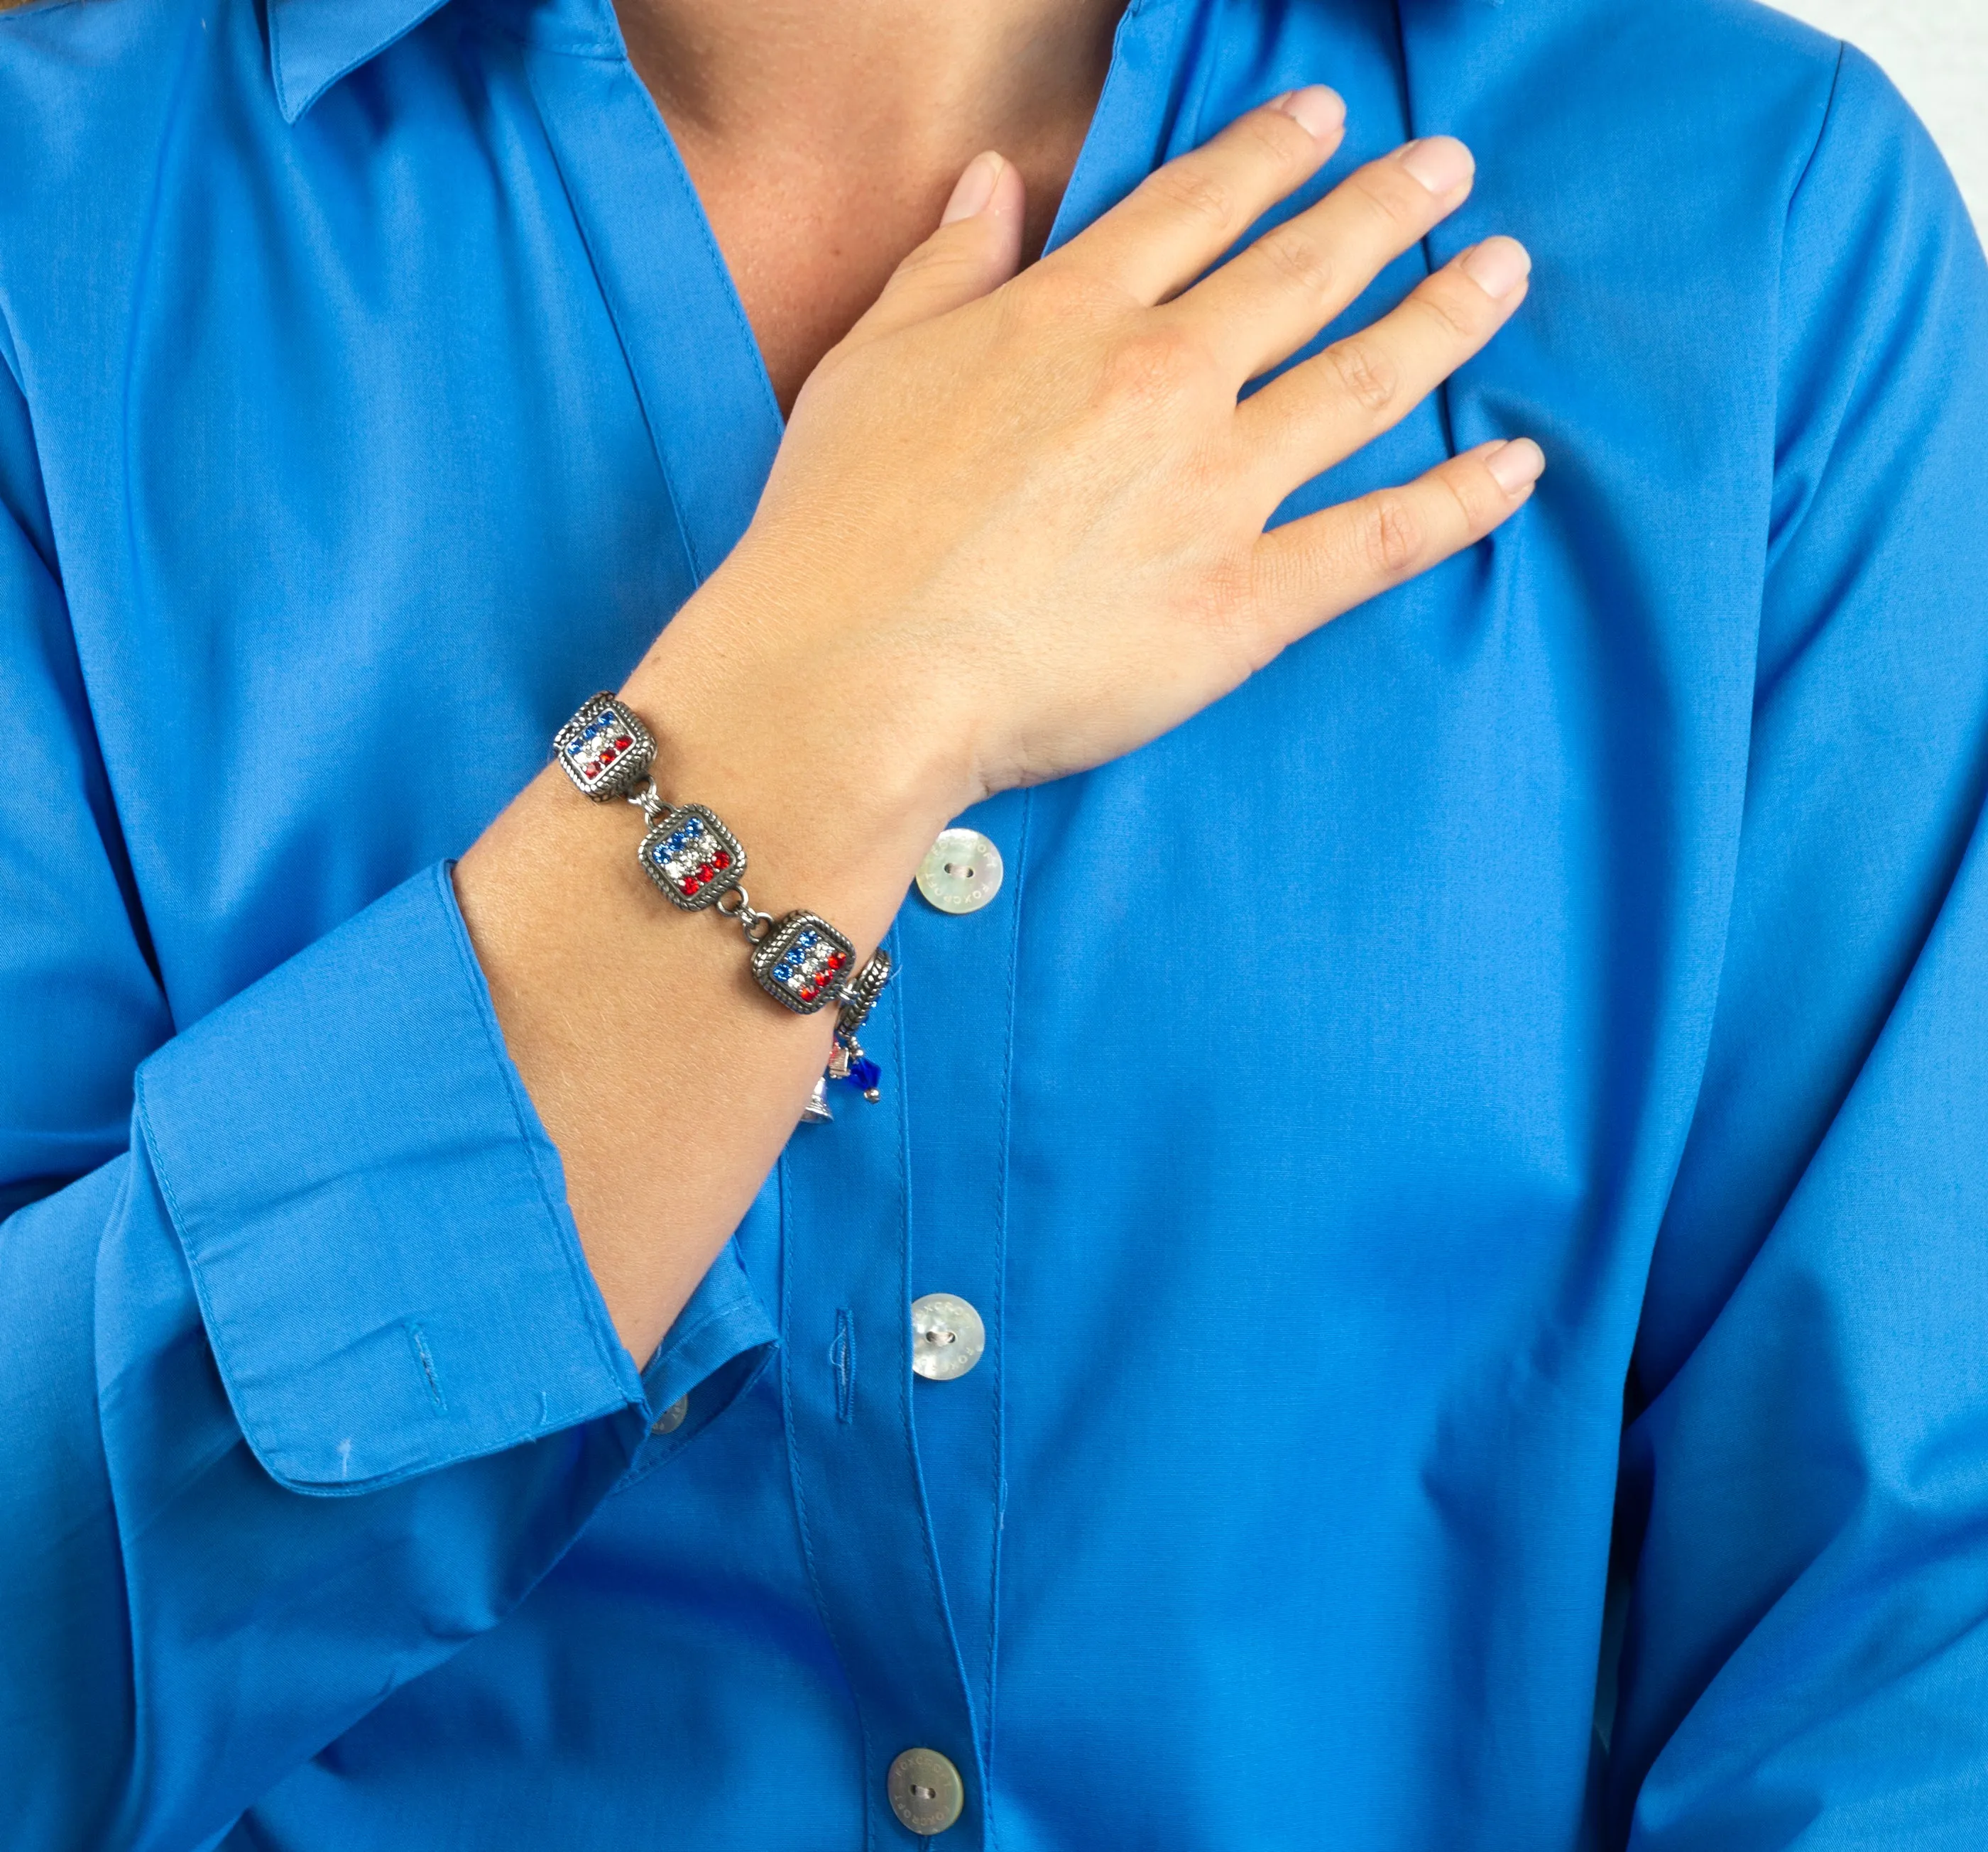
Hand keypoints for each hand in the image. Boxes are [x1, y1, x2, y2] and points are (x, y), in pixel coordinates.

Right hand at [459, 89, 1539, 1360]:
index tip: (1324, 119)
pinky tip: (1517, 469)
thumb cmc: (837, 530)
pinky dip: (1457, 504)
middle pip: (1305, 270)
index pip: (1196, 207)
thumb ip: (944, 266)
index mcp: (1071, 314)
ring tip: (1502, 274)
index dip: (1270, 153)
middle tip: (1448, 169)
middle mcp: (1163, 379)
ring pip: (1364, 380)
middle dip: (1386, 207)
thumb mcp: (869, 363)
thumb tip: (990, 182)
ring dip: (1444, 317)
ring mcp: (1216, 488)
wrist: (853, 676)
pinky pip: (1377, 539)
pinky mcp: (1245, 601)